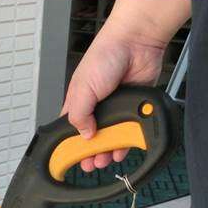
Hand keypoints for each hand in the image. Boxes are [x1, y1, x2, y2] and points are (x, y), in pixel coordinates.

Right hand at [62, 28, 165, 171]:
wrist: (137, 43)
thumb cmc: (106, 55)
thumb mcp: (83, 89)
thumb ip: (79, 114)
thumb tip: (82, 135)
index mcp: (78, 101)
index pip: (71, 129)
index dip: (71, 145)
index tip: (73, 159)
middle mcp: (96, 106)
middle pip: (92, 136)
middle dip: (90, 152)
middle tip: (90, 164)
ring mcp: (115, 108)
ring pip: (111, 136)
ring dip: (108, 150)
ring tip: (105, 160)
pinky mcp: (133, 107)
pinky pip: (129, 130)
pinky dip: (126, 142)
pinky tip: (121, 150)